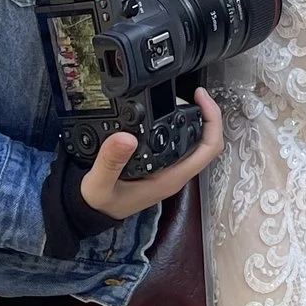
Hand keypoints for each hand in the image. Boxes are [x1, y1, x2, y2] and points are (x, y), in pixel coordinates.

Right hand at [78, 90, 224, 219]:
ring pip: (195, 141)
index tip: (199, 97)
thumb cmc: (100, 203)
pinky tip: (168, 112)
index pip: (208, 148)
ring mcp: (170, 169)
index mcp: (170, 178)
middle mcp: (175, 173)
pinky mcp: (161, 165)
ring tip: (183, 97)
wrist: (94, 212)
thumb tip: (126, 137)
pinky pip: (180, 142)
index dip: (211, 120)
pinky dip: (180, 124)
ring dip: (195, 118)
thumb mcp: (100, 184)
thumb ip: (110, 161)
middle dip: (206, 114)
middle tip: (192, 93)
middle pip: (207, 141)